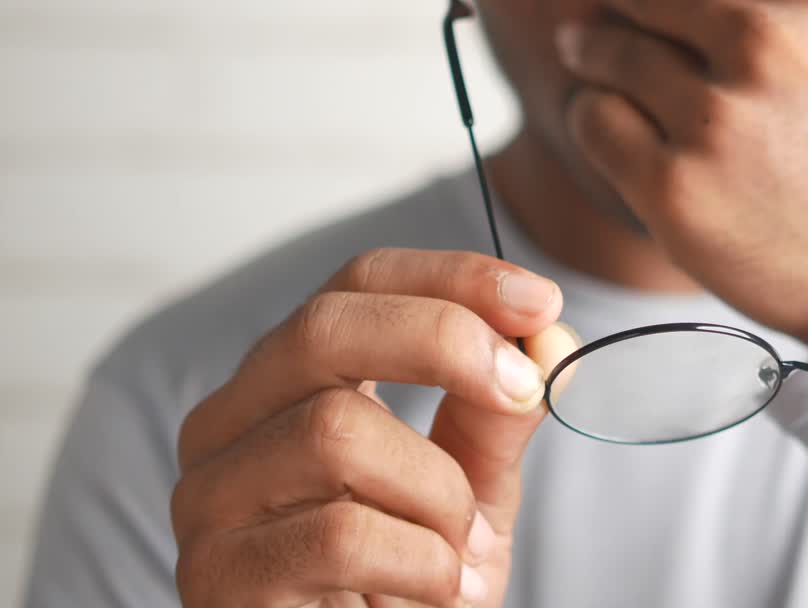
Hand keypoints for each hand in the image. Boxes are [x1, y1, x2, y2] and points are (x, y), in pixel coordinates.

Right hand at [171, 249, 576, 606]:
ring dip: (439, 492)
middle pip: (323, 328)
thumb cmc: (410, 583)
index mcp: (291, 382)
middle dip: (445, 343)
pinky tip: (441, 588)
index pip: (357, 284)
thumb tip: (549, 341)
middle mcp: (231, 423)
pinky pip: (339, 533)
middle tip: (524, 390)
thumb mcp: (471, 490)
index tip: (543, 302)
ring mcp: (210, 497)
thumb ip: (497, 417)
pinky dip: (422, 560)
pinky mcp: (216, 575)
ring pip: (335, 430)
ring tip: (464, 549)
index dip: (453, 278)